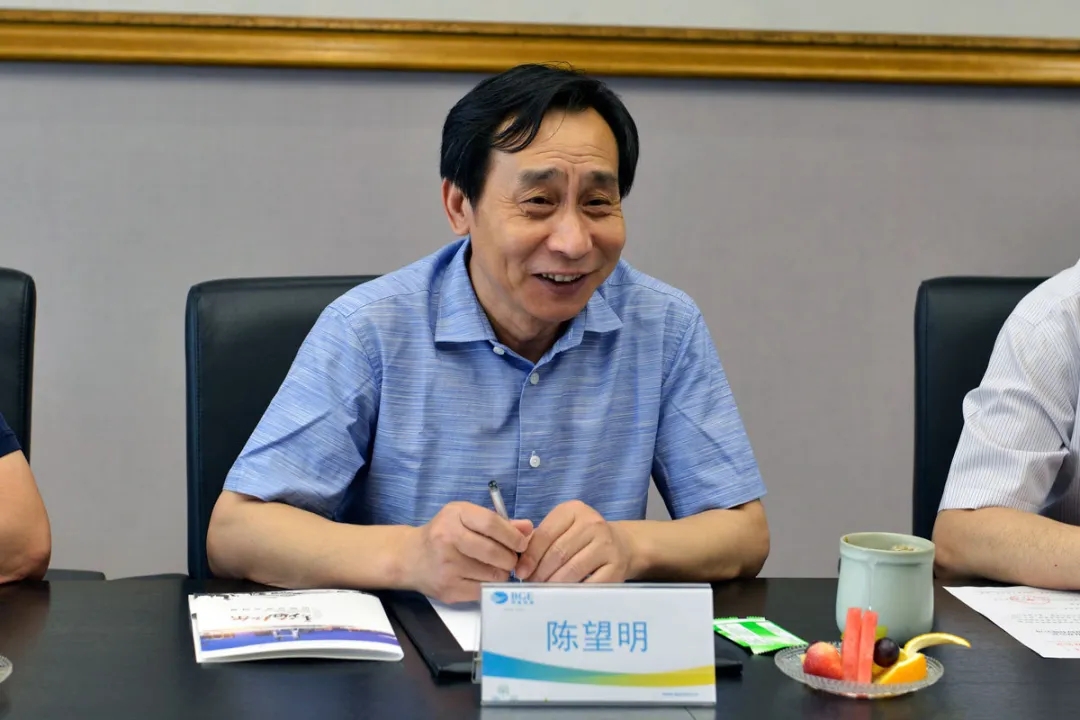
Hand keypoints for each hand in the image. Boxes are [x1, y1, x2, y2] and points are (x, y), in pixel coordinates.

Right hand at [407, 501, 532, 603]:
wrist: (410, 558)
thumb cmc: (444, 534)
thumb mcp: (467, 518)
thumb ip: (498, 522)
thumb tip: (529, 528)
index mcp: (455, 515)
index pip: (492, 523)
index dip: (513, 535)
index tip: (522, 543)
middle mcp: (447, 538)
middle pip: (494, 551)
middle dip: (510, 557)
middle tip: (510, 559)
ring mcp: (447, 566)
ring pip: (492, 574)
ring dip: (501, 573)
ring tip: (496, 568)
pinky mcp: (448, 589)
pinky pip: (483, 590)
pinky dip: (489, 585)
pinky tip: (483, 578)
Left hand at [515, 500, 631, 583]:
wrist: (620, 545)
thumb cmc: (580, 539)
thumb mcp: (560, 529)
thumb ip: (537, 539)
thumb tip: (516, 561)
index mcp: (573, 510)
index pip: (545, 534)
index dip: (530, 556)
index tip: (520, 572)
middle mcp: (592, 524)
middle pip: (558, 553)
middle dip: (539, 573)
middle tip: (530, 586)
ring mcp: (606, 545)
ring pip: (572, 569)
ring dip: (553, 584)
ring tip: (543, 593)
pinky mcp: (616, 567)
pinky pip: (589, 584)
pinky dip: (573, 593)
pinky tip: (563, 597)